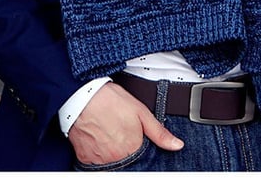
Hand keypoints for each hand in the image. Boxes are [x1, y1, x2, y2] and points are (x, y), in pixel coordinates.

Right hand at [68, 82, 183, 165]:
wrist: (82, 96)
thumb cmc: (110, 100)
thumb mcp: (140, 111)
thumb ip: (159, 132)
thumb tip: (177, 145)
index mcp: (133, 148)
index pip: (141, 158)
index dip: (139, 146)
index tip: (133, 137)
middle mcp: (117, 158)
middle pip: (126, 161)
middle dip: (125, 150)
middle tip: (119, 132)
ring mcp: (100, 161)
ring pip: (111, 163)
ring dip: (112, 152)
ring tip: (109, 133)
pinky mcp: (85, 159)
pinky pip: (95, 163)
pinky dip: (98, 154)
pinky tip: (98, 138)